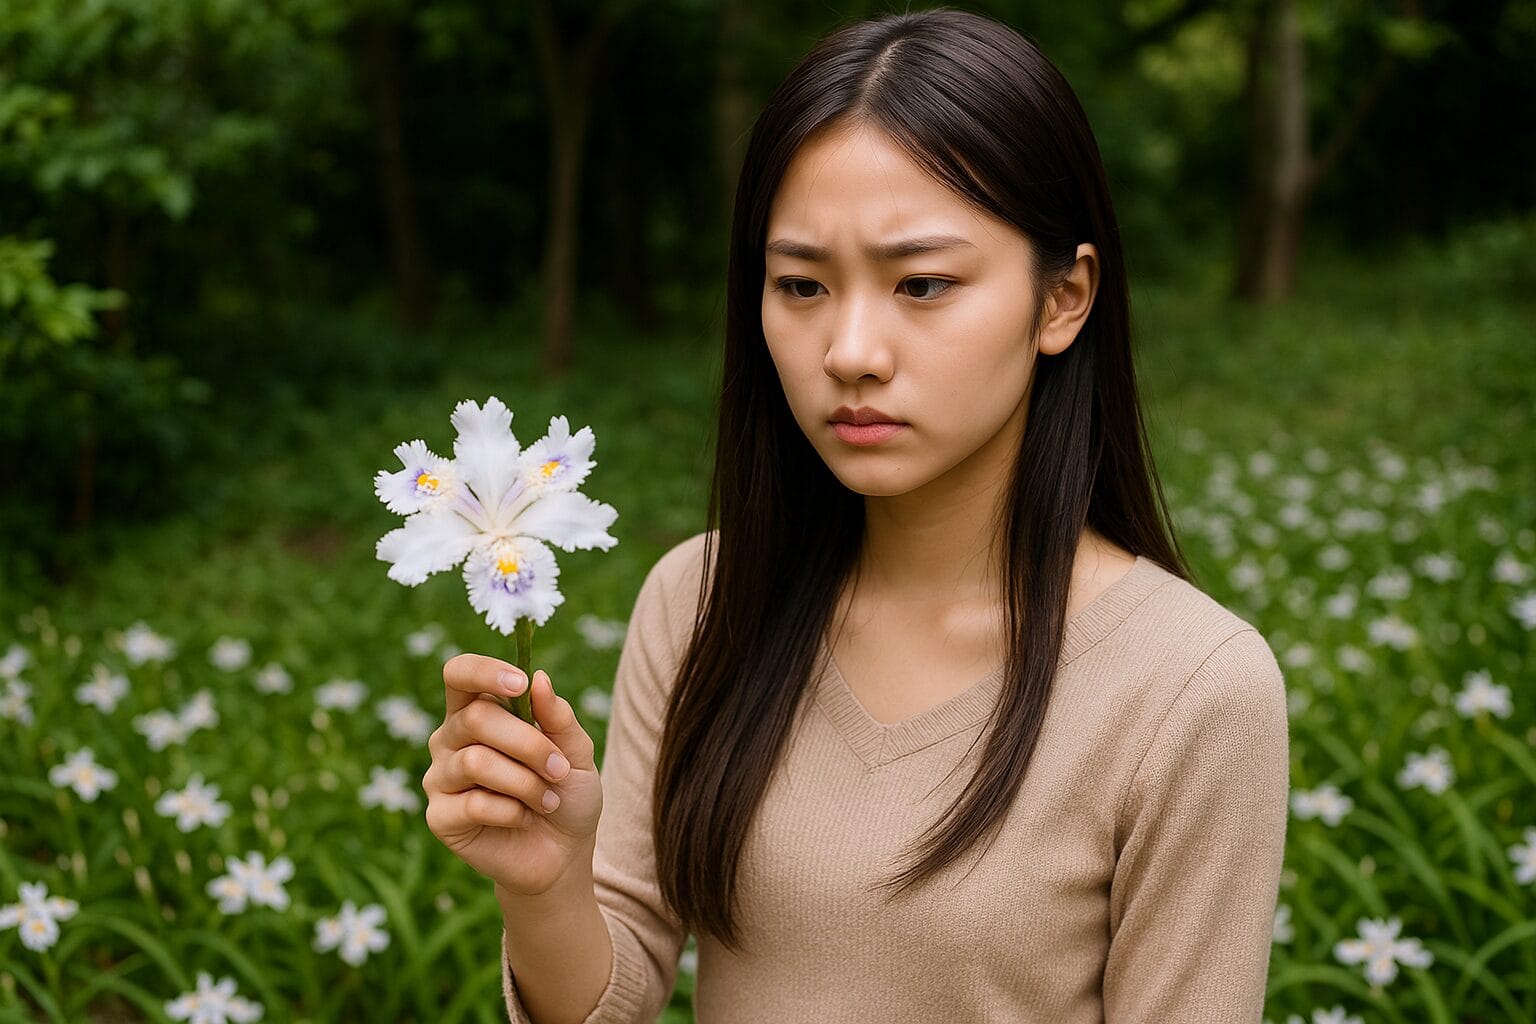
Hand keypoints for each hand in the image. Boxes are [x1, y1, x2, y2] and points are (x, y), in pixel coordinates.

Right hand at [424, 654, 602, 896]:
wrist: (563, 852)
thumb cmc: (565, 792)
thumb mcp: (576, 751)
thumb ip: (557, 716)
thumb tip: (539, 678)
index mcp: (477, 711)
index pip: (459, 674)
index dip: (485, 672)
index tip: (521, 683)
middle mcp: (450, 739)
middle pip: (476, 718)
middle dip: (529, 743)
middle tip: (559, 769)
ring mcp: (440, 778)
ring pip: (476, 761)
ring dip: (525, 782)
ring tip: (547, 800)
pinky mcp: (439, 817)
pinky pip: (474, 803)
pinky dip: (512, 812)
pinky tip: (522, 818)